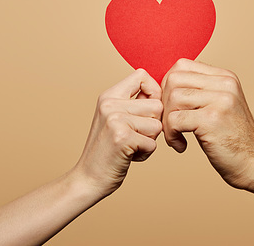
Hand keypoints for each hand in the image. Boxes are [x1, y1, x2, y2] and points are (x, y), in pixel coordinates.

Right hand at [76, 69, 162, 198]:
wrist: (88, 178)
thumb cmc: (109, 150)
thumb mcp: (116, 118)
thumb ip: (136, 103)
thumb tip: (165, 89)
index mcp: (109, 95)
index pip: (141, 74)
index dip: (154, 90)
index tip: (148, 109)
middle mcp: (110, 104)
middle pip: (157, 104)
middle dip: (153, 123)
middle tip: (136, 135)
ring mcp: (115, 120)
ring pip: (157, 125)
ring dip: (150, 140)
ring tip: (132, 145)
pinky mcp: (122, 138)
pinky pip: (153, 143)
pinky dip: (145, 154)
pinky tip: (129, 156)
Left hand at [162, 59, 253, 189]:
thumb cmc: (231, 139)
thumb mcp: (219, 106)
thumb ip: (199, 91)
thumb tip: (165, 84)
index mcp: (225, 77)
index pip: (182, 66)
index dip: (167, 87)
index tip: (171, 108)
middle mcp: (225, 84)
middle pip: (173, 79)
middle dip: (164, 103)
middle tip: (170, 125)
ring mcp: (221, 100)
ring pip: (173, 98)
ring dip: (166, 121)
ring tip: (175, 136)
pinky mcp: (212, 119)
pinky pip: (175, 119)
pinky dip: (171, 135)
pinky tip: (181, 145)